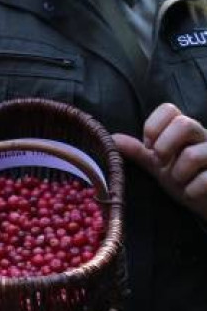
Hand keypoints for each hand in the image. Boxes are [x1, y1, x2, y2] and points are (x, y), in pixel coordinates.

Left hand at [113, 102, 206, 219]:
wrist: (206, 201)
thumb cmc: (184, 179)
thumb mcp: (158, 165)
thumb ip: (139, 151)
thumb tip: (112, 138)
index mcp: (185, 130)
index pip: (169, 109)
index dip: (153, 126)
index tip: (149, 146)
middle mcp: (204, 137)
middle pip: (185, 124)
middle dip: (164, 146)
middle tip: (161, 162)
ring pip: (194, 155)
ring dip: (178, 174)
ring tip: (179, 181)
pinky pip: (206, 180)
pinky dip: (192, 190)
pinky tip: (191, 193)